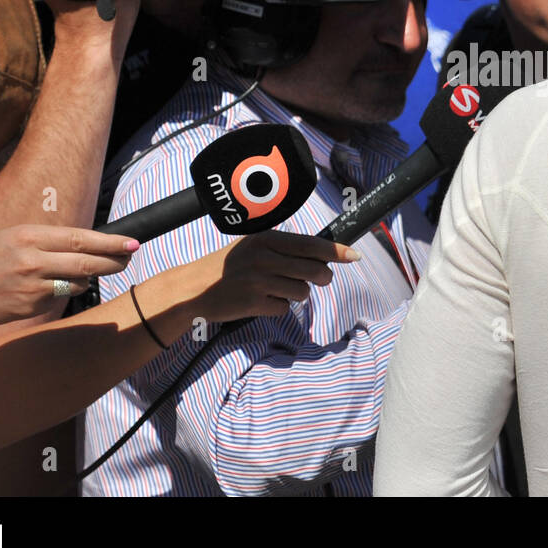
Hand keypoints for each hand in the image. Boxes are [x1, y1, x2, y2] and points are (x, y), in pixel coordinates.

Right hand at [0, 225, 138, 325]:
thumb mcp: (15, 236)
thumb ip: (50, 240)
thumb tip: (89, 244)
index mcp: (30, 237)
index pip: (81, 239)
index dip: (111, 243)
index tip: (132, 243)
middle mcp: (33, 261)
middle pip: (86, 263)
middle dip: (114, 262)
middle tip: (129, 258)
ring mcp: (31, 287)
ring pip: (77, 284)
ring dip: (84, 279)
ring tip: (74, 272)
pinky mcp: (29, 308)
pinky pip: (58, 299)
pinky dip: (60, 293)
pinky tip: (42, 288)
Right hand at [182, 230, 360, 321]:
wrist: (193, 288)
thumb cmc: (227, 267)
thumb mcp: (252, 246)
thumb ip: (283, 248)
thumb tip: (321, 256)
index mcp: (267, 239)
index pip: (311, 244)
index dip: (336, 252)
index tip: (354, 256)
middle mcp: (265, 257)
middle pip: (314, 271)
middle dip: (321, 278)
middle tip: (316, 280)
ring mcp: (260, 280)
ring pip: (302, 292)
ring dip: (295, 294)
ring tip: (275, 289)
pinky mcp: (254, 302)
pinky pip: (284, 308)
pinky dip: (278, 307)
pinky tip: (261, 301)